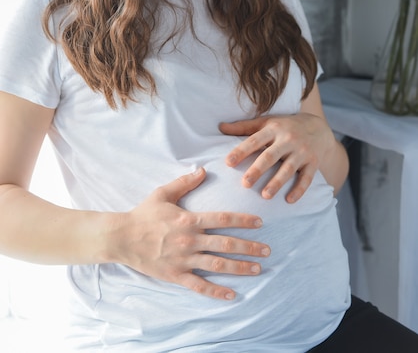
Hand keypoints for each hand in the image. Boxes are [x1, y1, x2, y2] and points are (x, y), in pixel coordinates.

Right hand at [106, 167, 269, 300]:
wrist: (122, 237)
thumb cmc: (143, 214)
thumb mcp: (163, 193)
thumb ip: (185, 182)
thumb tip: (203, 170)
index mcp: (189, 219)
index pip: (222, 219)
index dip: (243, 220)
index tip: (260, 223)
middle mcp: (190, 240)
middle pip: (226, 243)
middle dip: (249, 246)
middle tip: (267, 249)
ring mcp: (184, 260)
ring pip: (217, 265)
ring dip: (240, 267)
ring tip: (257, 269)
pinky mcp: (176, 275)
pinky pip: (200, 286)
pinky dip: (217, 291)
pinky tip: (232, 294)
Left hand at [222, 113, 334, 201]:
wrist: (319, 128)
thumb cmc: (285, 126)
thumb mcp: (266, 122)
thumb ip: (243, 127)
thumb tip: (220, 127)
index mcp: (274, 129)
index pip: (255, 140)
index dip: (241, 151)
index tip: (228, 162)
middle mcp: (288, 139)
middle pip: (271, 156)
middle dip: (258, 170)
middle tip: (245, 183)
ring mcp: (302, 151)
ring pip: (288, 168)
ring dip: (277, 182)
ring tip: (265, 195)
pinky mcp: (313, 162)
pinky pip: (306, 178)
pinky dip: (299, 189)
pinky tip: (289, 200)